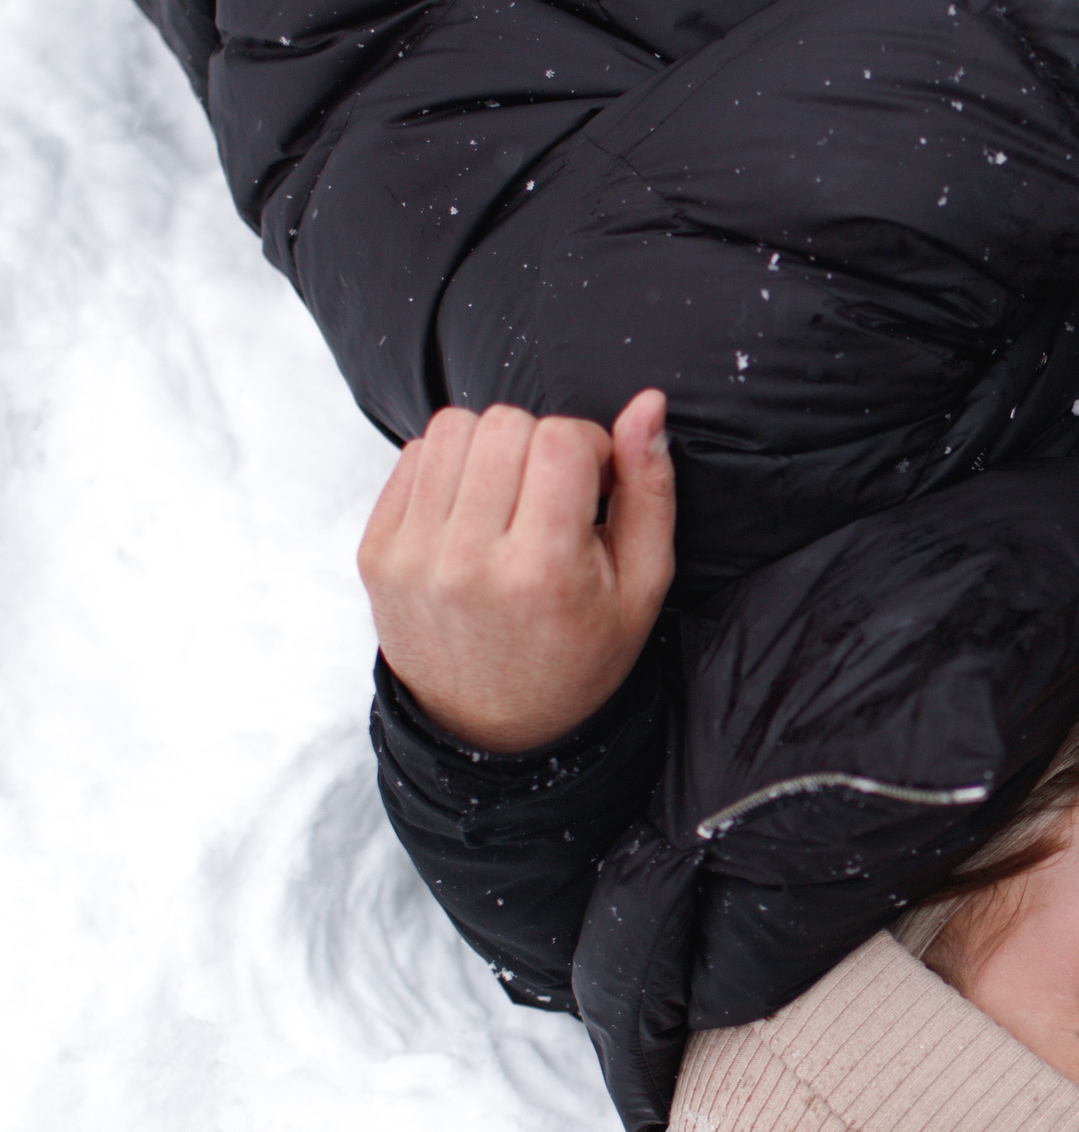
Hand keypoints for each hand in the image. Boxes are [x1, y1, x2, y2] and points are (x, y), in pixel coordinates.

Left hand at [358, 391, 675, 753]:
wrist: (492, 728)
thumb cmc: (578, 659)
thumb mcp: (642, 589)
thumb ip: (650, 493)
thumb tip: (648, 404)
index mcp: (542, 573)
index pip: (561, 439)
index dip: (591, 447)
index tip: (596, 486)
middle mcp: (467, 562)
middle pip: (506, 423)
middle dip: (541, 444)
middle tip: (554, 496)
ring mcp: (412, 556)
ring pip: (454, 427)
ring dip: (492, 447)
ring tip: (512, 500)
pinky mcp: (375, 551)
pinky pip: (413, 455)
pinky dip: (450, 468)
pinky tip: (475, 514)